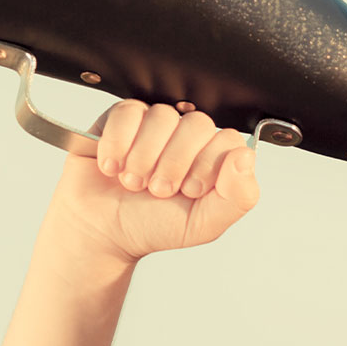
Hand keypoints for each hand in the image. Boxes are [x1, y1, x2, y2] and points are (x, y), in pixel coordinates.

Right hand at [44, 101, 261, 262]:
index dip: (207, 165)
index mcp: (211, 157)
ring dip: (144, 158)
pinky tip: (112, 167)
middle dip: (174, 163)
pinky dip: (118, 144)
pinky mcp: (120, 118)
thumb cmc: (151, 226)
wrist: (101, 232)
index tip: (189, 190)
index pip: (226, 139)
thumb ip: (237, 196)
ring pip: (161, 117)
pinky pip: (127, 113)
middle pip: (196, 124)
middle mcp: (185, 137)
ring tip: (132, 182)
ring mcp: (153, 124)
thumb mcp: (203, 224)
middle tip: (157, 190)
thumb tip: (245, 157)